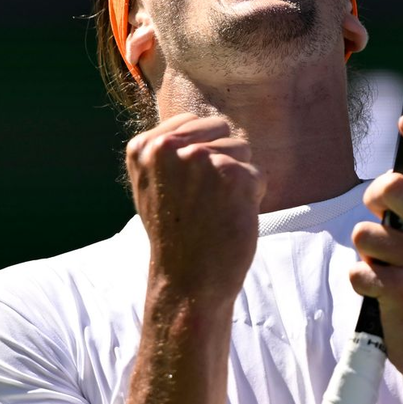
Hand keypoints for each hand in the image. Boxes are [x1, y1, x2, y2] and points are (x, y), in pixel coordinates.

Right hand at [126, 113, 264, 303]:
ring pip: (242, 149)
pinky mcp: (234, 175)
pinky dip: (252, 197)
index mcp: (144, 147)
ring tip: (216, 209)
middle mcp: (169, 147)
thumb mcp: (154, 185)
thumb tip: (206, 124)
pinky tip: (230, 217)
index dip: (201, 152)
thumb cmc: (175, 235)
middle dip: (222, 160)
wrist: (188, 280)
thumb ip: (171, 151)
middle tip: (204, 201)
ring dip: (238, 178)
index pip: (193, 122)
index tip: (188, 187)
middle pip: (221, 129)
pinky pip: (258, 173)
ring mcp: (202, 159)